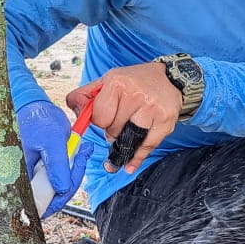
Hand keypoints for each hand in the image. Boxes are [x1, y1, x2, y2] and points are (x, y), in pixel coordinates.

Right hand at [16, 100, 89, 217]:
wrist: (34, 107)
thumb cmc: (38, 120)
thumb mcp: (51, 141)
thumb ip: (57, 165)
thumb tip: (62, 189)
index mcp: (21, 176)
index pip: (41, 203)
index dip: (60, 197)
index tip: (74, 175)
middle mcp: (26, 180)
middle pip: (52, 197)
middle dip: (71, 179)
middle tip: (80, 155)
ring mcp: (35, 176)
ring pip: (58, 188)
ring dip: (72, 172)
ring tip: (80, 151)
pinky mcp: (43, 170)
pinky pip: (59, 177)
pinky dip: (71, 167)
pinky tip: (77, 152)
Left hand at [67, 61, 182, 174]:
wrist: (170, 78)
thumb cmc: (135, 82)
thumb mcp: (108, 80)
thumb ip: (86, 96)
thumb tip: (74, 110)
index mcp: (117, 82)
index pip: (99, 117)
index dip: (100, 121)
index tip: (106, 116)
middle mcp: (135, 94)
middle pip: (113, 130)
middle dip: (113, 130)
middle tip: (120, 121)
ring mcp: (152, 109)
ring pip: (128, 139)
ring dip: (124, 142)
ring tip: (126, 134)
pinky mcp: (165, 121)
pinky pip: (147, 147)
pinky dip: (136, 158)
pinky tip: (129, 165)